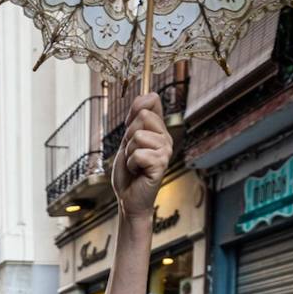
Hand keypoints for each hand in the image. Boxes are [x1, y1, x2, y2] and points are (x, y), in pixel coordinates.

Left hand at [111, 93, 173, 219]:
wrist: (128, 198)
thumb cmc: (128, 172)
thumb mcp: (127, 140)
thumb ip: (134, 118)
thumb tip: (146, 94)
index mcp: (159, 130)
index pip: (152, 100)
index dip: (136, 109)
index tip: (130, 129)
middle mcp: (166, 137)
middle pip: (142, 116)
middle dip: (128, 136)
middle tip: (132, 153)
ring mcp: (166, 150)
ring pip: (138, 135)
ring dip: (129, 152)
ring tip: (135, 164)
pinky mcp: (162, 163)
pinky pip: (138, 153)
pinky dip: (131, 164)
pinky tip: (138, 172)